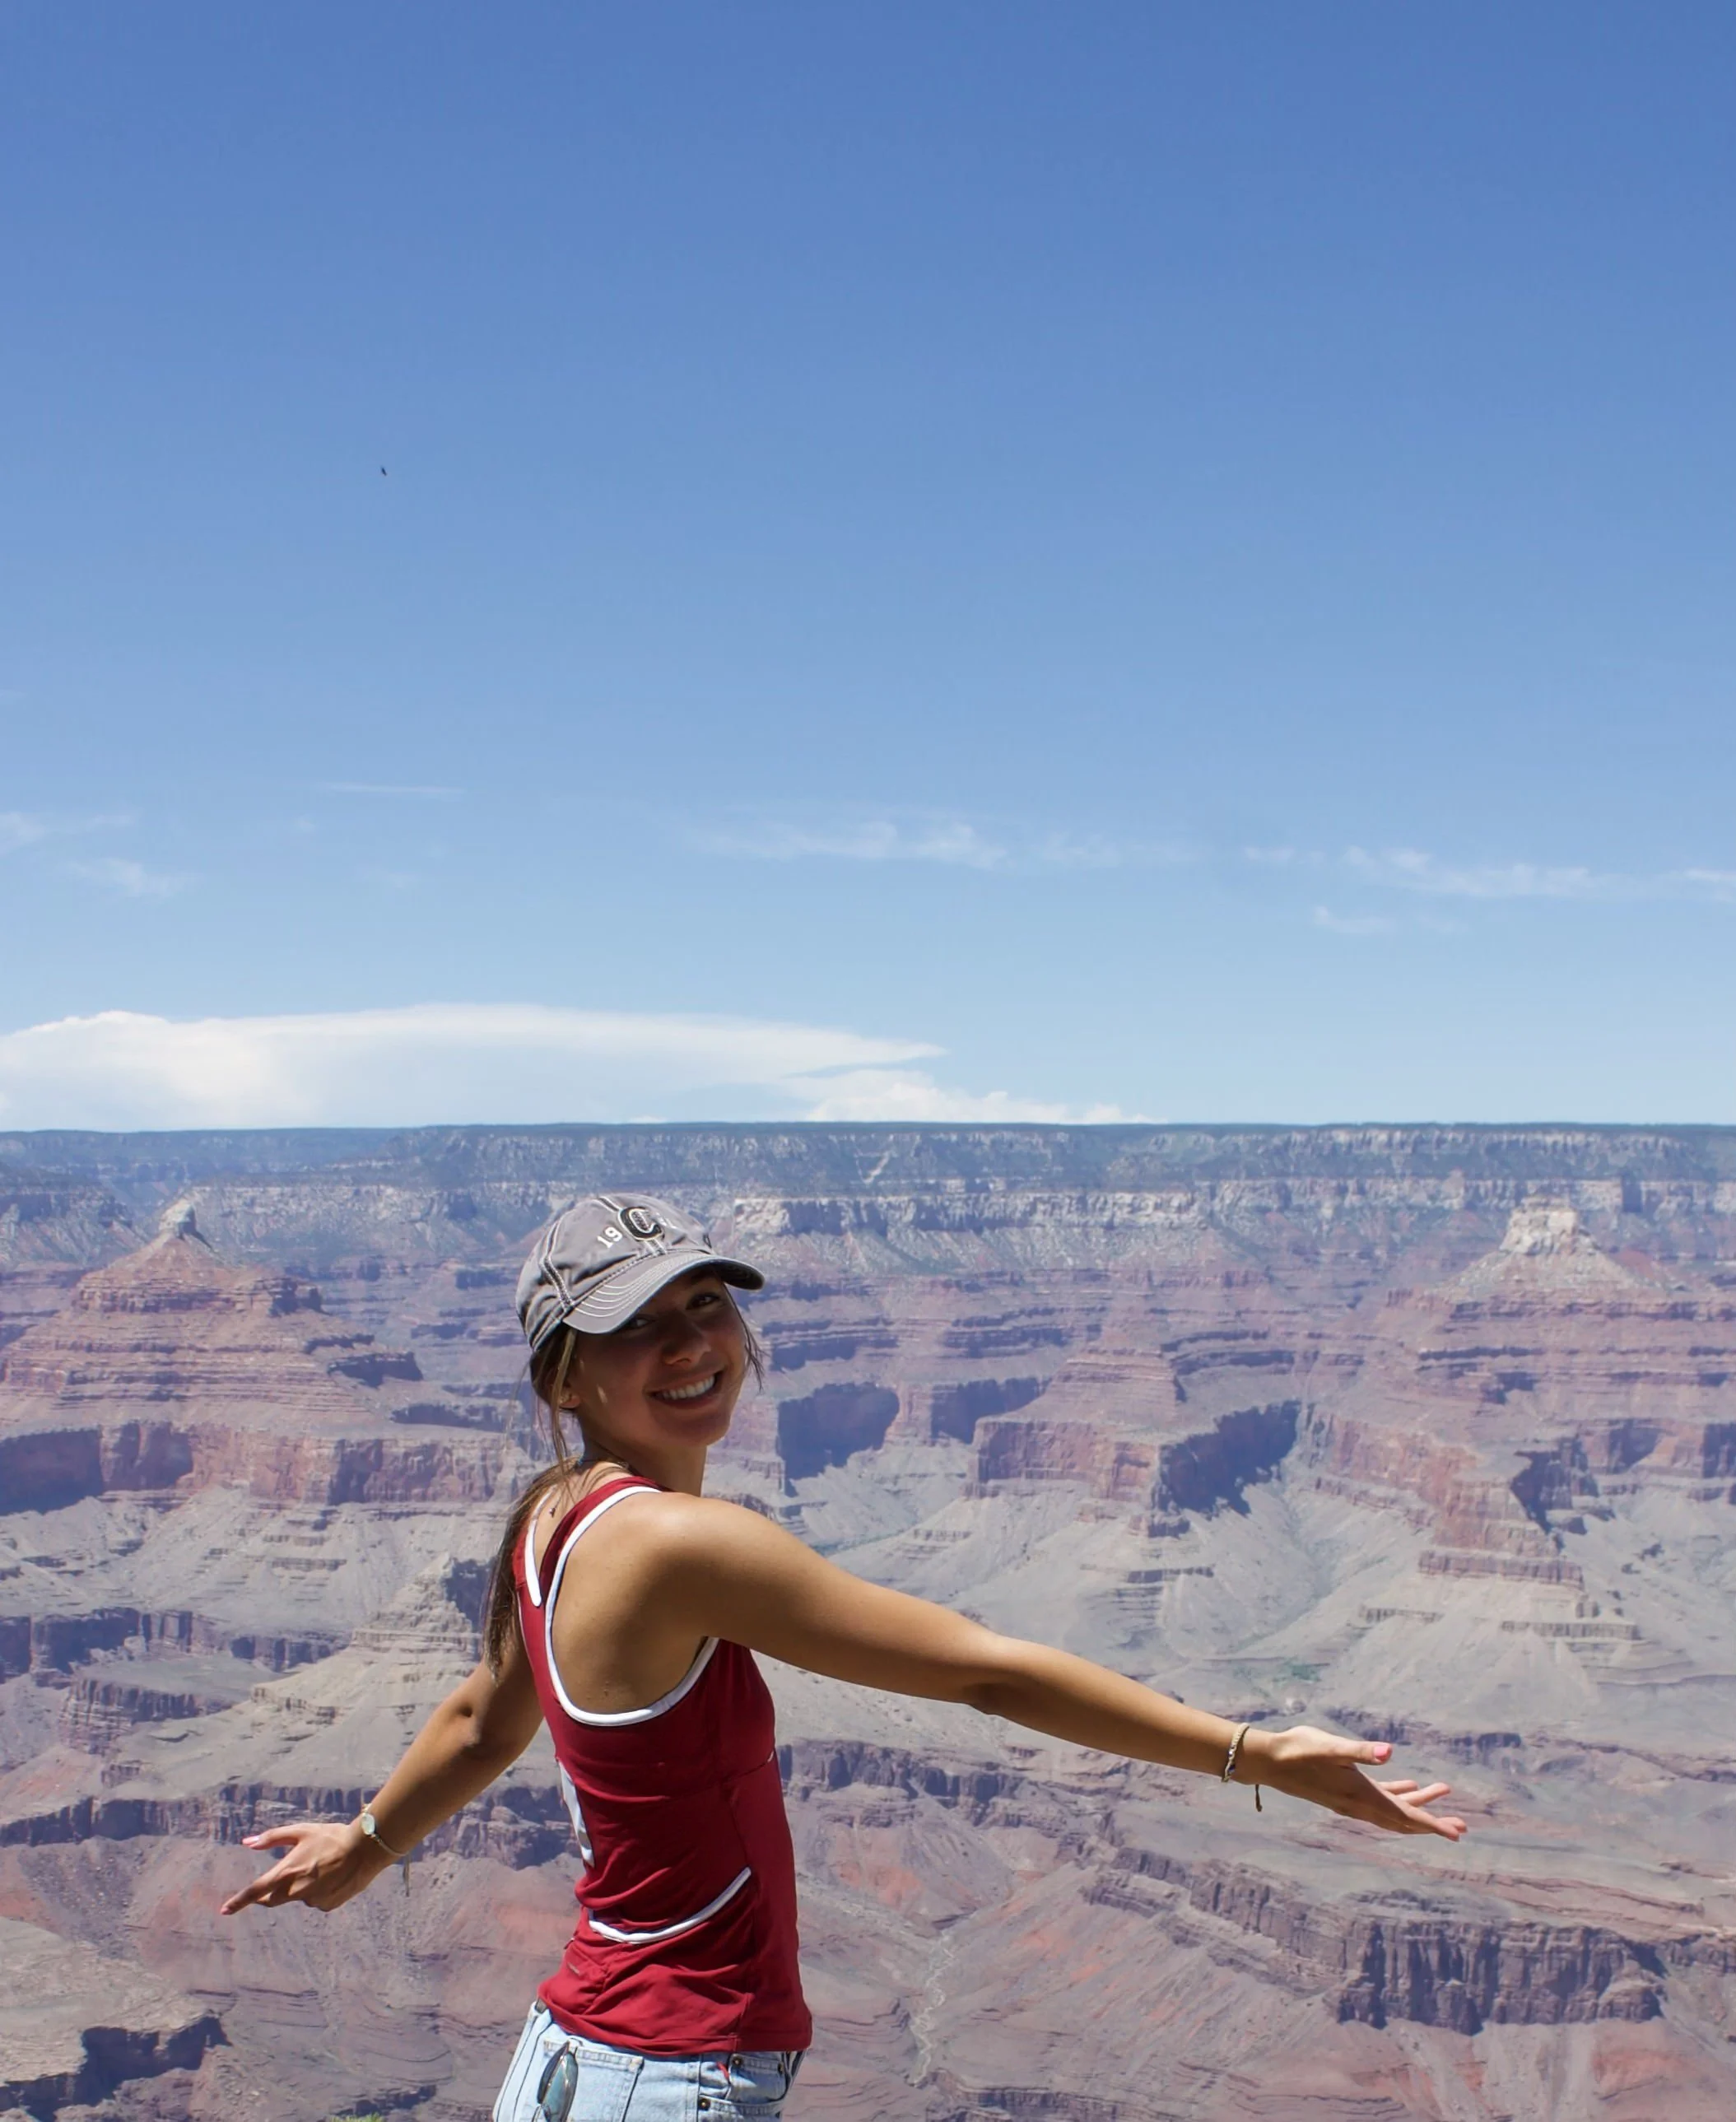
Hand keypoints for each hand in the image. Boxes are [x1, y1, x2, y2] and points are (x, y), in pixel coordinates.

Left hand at [218, 1819, 389, 1914]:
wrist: (365, 1850)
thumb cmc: (331, 1836)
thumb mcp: (301, 1831)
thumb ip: (272, 1838)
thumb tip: (247, 1843)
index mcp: (286, 1872)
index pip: (255, 1891)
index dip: (238, 1902)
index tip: (224, 1910)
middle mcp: (295, 1891)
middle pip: (272, 1899)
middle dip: (268, 1894)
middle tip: (276, 1881)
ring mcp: (311, 1901)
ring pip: (298, 1897)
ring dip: (300, 1886)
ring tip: (321, 1866)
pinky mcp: (327, 1906)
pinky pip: (315, 1900)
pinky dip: (318, 1891)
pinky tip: (332, 1876)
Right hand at [1242, 1724, 1467, 1839]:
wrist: (1269, 1761)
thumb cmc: (1298, 1749)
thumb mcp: (1330, 1746)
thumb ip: (1360, 1750)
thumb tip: (1390, 1753)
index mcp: (1361, 1794)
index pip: (1405, 1815)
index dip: (1433, 1824)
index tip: (1457, 1833)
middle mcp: (1359, 1804)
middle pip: (1404, 1819)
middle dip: (1433, 1822)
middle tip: (1462, 1825)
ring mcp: (1351, 1801)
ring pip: (1393, 1810)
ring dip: (1418, 1806)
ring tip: (1442, 1794)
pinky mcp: (1344, 1792)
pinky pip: (1379, 1800)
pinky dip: (1398, 1795)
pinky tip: (1407, 1785)